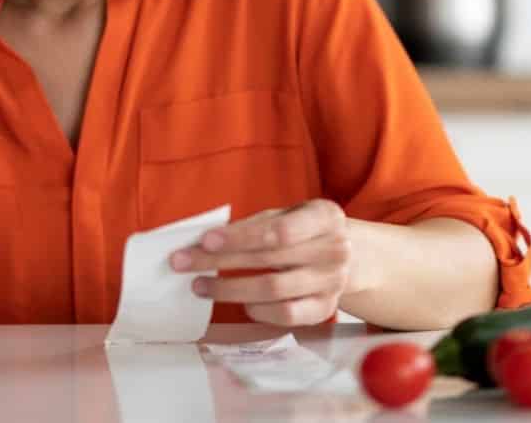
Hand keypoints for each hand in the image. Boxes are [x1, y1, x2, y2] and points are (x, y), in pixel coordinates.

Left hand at [169, 199, 353, 326]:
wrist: (348, 256)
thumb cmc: (303, 231)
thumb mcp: (286, 215)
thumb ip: (253, 225)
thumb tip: (203, 241)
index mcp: (326, 217)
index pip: (279, 230)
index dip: (240, 237)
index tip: (205, 240)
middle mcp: (335, 250)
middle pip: (269, 259)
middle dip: (220, 261)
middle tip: (182, 262)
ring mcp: (333, 282)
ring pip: (273, 290)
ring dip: (229, 289)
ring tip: (199, 286)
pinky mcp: (326, 309)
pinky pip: (286, 315)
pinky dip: (258, 310)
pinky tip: (240, 304)